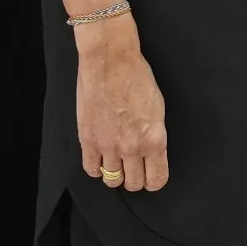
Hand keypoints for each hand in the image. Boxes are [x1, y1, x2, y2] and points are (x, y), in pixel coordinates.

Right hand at [75, 18, 168, 192]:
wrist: (111, 61)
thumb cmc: (137, 78)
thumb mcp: (158, 108)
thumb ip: (154, 135)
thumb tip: (151, 151)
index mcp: (154, 140)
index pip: (157, 179)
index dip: (154, 180)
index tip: (151, 176)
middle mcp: (132, 148)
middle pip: (134, 184)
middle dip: (135, 178)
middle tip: (133, 167)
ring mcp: (108, 146)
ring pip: (112, 180)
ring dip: (115, 174)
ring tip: (115, 162)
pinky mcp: (88, 140)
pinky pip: (91, 169)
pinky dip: (96, 168)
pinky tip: (100, 158)